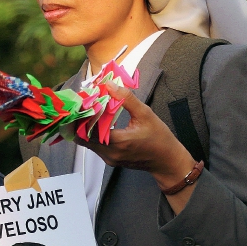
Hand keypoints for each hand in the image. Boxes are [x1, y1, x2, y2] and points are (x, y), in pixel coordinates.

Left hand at [81, 83, 196, 191]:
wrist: (166, 160)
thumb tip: (109, 85)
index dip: (82, 116)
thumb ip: (126, 99)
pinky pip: (94, 146)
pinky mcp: (110, 160)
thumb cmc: (159, 137)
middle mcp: (110, 153)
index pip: (89, 129)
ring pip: (87, 143)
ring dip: (84, 128)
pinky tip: (96, 122)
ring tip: (87, 111)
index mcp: (119, 141)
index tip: (81, 101)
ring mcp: (109, 158)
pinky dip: (92, 134)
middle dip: (80, 121)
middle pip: (83, 137)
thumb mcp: (146, 114)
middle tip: (80, 105)